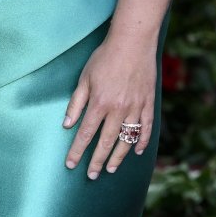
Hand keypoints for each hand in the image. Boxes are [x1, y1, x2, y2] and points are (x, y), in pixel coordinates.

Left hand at [63, 35, 156, 179]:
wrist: (133, 41)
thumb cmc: (105, 57)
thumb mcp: (84, 78)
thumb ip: (76, 103)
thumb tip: (67, 124)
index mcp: (99, 103)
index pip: (85, 134)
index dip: (77, 151)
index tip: (71, 164)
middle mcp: (118, 109)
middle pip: (105, 142)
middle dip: (96, 160)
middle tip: (92, 175)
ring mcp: (135, 107)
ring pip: (126, 139)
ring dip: (118, 156)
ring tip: (110, 169)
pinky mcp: (148, 103)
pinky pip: (146, 127)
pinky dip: (142, 141)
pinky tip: (137, 152)